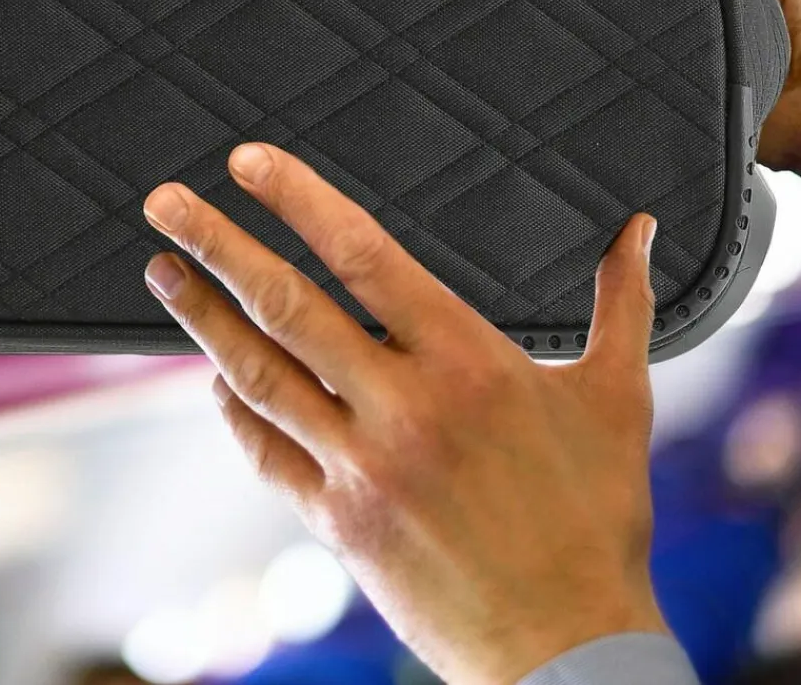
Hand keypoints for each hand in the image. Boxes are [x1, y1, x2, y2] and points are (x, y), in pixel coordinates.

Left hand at [143, 145, 668, 684]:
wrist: (567, 649)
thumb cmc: (597, 518)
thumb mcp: (619, 398)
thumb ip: (622, 302)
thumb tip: (639, 227)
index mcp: (467, 361)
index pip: (363, 257)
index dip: (299, 201)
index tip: (248, 165)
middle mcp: (402, 406)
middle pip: (287, 306)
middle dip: (218, 246)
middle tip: (165, 203)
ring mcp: (361, 466)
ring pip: (259, 375)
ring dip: (202, 319)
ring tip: (161, 273)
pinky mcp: (338, 521)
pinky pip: (266, 453)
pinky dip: (233, 410)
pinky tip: (212, 379)